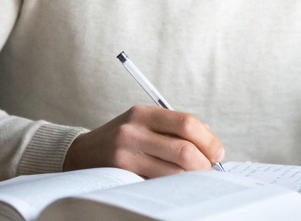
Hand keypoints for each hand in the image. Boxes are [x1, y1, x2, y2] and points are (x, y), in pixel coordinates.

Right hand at [63, 105, 225, 178]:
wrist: (81, 154)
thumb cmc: (123, 138)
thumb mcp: (143, 122)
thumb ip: (174, 129)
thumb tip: (212, 147)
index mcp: (144, 113)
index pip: (187, 124)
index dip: (209, 141)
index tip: (218, 153)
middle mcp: (134, 132)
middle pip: (184, 151)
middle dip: (204, 164)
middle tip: (209, 171)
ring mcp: (126, 155)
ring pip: (173, 173)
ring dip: (191, 179)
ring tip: (194, 179)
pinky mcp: (121, 176)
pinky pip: (157, 185)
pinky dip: (172, 187)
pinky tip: (174, 185)